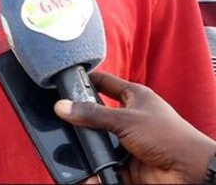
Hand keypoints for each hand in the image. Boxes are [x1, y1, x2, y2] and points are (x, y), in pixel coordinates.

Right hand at [54, 71, 215, 183]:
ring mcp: (128, 140)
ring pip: (99, 141)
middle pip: (97, 114)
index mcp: (134, 97)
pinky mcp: (127, 162)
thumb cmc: (168, 136)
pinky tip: (88, 171)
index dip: (85, 79)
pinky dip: (96, 168)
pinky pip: (105, 164)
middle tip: (60, 119)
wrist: (189, 171)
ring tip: (71, 147)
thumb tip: (62, 106)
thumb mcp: (125, 119)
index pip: (104, 82)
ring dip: (88, 147)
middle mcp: (130, 117)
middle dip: (80, 119)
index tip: (63, 81)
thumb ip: (92, 114)